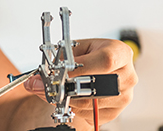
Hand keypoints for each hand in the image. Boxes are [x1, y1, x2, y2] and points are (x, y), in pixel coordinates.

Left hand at [23, 38, 137, 127]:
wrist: (100, 67)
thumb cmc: (90, 55)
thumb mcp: (76, 48)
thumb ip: (57, 61)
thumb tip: (35, 80)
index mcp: (121, 53)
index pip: (105, 60)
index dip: (81, 68)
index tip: (62, 72)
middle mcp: (127, 75)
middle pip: (97, 86)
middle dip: (68, 86)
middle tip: (49, 84)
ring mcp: (123, 96)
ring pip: (89, 103)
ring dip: (66, 99)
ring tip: (55, 90)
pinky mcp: (115, 112)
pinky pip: (89, 115)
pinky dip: (74, 108)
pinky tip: (71, 97)